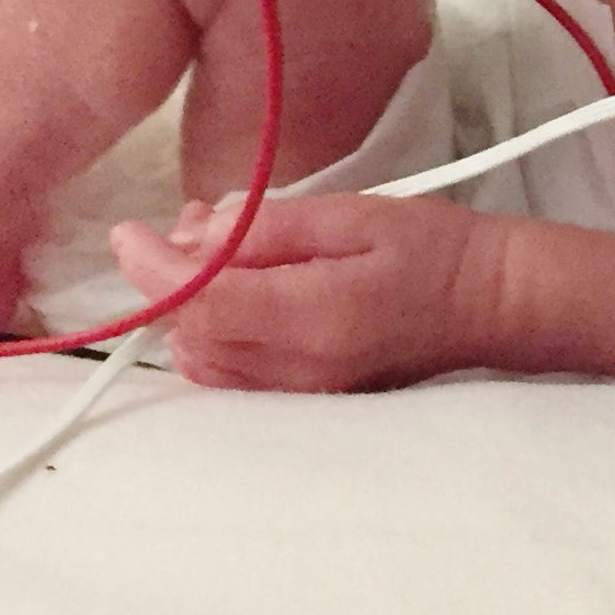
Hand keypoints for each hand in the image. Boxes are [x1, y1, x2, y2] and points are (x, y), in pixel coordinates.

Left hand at [110, 193, 475, 390]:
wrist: (487, 303)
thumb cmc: (432, 248)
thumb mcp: (354, 212)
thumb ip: (271, 224)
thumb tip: (197, 235)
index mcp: (314, 316)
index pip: (202, 302)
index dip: (151, 268)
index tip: (127, 233)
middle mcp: (297, 370)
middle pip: (189, 335)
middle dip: (172, 281)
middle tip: (197, 227)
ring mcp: (298, 396)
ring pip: (199, 361)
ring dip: (189, 310)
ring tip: (222, 255)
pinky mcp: (300, 402)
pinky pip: (226, 377)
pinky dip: (211, 335)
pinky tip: (237, 294)